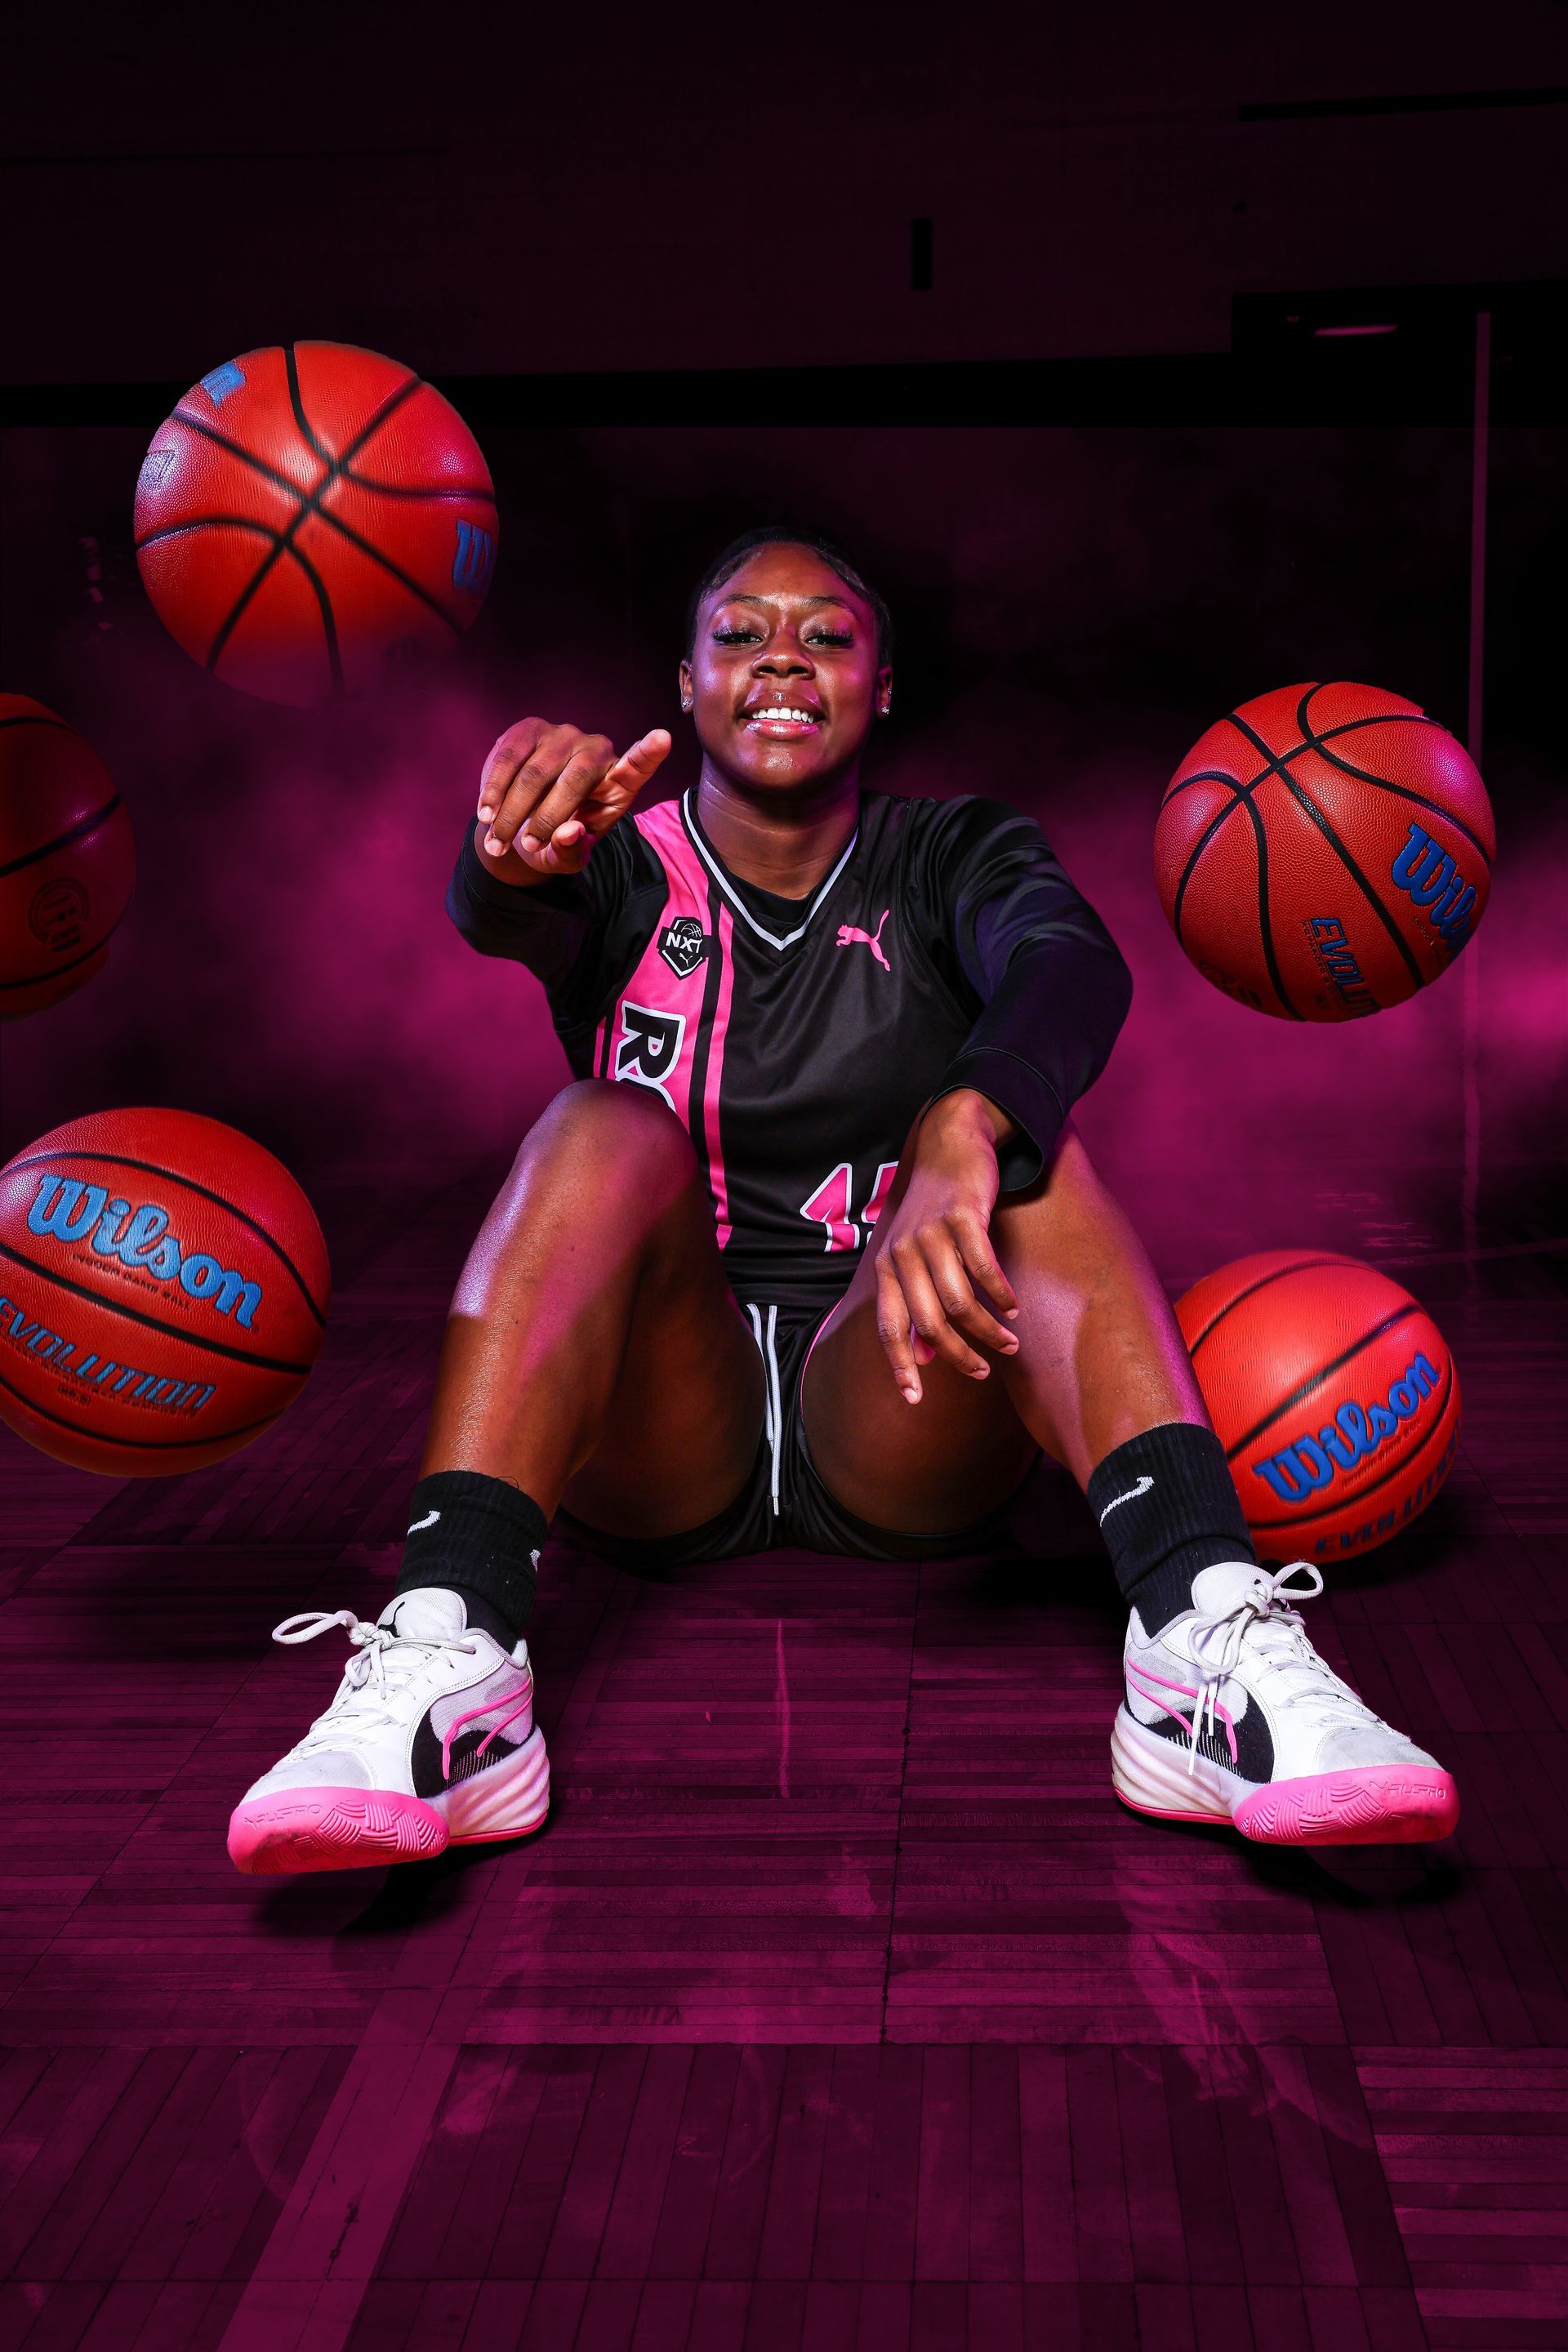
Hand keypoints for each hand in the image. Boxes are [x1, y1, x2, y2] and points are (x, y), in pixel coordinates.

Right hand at [475, 717, 671, 878]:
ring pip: (534, 772)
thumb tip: (570, 832)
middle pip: (574, 780)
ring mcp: (563, 735)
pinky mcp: (529, 729)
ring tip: (496, 841)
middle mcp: (596, 750)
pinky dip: (493, 791)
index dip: (648, 752)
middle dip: (543, 820)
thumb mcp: (566, 857)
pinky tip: (486, 814)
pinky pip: (507, 758)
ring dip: (510, 812)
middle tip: (525, 848)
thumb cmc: (555, 839)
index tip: (662, 738)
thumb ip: (571, 852)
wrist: (519, 821)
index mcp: (618, 783)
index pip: (638, 766)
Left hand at [874, 1091, 1020, 1403]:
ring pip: (960, 1302)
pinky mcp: (963, 1217)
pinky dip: (1000, 1294)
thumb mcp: (915, 1255)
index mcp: (888, 1266)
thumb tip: (923, 1357)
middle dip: (960, 1356)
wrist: (950, 1144)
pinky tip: (1013, 1306)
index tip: (915, 1400)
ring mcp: (931, 1234)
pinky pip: (983, 1268)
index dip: (900, 1366)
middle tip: (984, 1372)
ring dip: (988, 1330)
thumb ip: (915, 1303)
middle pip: (930, 1322)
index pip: (888, 1328)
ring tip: (1010, 1343)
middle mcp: (903, 1252)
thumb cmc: (934, 1209)